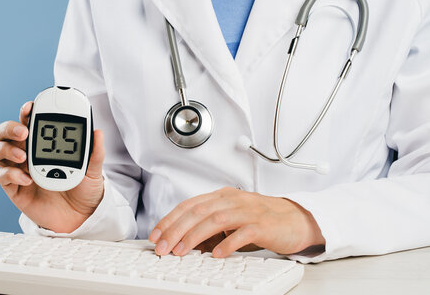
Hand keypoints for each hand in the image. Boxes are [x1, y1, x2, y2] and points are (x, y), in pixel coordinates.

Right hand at [0, 102, 104, 232]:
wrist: (81, 217)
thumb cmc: (84, 189)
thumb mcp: (93, 170)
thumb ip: (94, 152)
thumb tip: (98, 132)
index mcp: (44, 144)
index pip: (30, 122)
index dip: (27, 112)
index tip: (31, 106)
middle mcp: (27, 153)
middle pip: (6, 133)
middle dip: (10, 128)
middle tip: (23, 132)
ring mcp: (19, 170)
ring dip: (6, 149)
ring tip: (23, 156)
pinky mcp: (15, 189)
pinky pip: (3, 176)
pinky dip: (12, 174)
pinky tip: (27, 178)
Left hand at [148, 187, 324, 257]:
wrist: (295, 219)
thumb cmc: (260, 219)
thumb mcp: (231, 218)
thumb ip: (209, 225)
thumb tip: (183, 241)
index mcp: (221, 196)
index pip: (189, 205)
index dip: (170, 219)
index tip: (155, 234)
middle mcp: (232, 200)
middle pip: (198, 211)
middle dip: (176, 229)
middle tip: (162, 246)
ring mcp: (247, 210)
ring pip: (215, 219)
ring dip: (195, 236)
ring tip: (181, 251)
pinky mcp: (262, 224)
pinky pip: (242, 233)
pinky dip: (227, 243)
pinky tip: (216, 254)